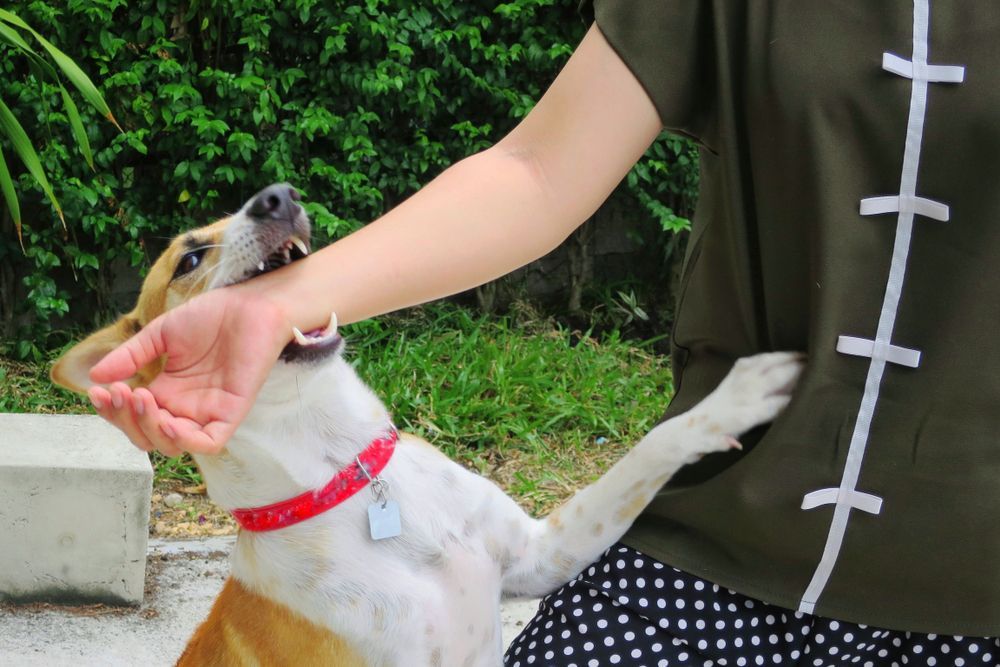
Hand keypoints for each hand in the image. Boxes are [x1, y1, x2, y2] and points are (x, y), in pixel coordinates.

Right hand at [87, 287, 289, 455]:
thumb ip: (130, 356)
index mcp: (167, 392)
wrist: (248, 305)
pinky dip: (185, 440)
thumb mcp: (160, 335)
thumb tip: (95, 376)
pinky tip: (167, 420)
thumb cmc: (210, 316)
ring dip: (149, 428)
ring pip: (172, 445)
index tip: (97, 391)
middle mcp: (185, 407)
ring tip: (140, 396)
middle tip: (120, 392)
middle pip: (147, 437)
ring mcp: (208, 412)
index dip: (112, 412)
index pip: (133, 418)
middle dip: (126, 420)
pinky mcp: (232, 412)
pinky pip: (208, 442)